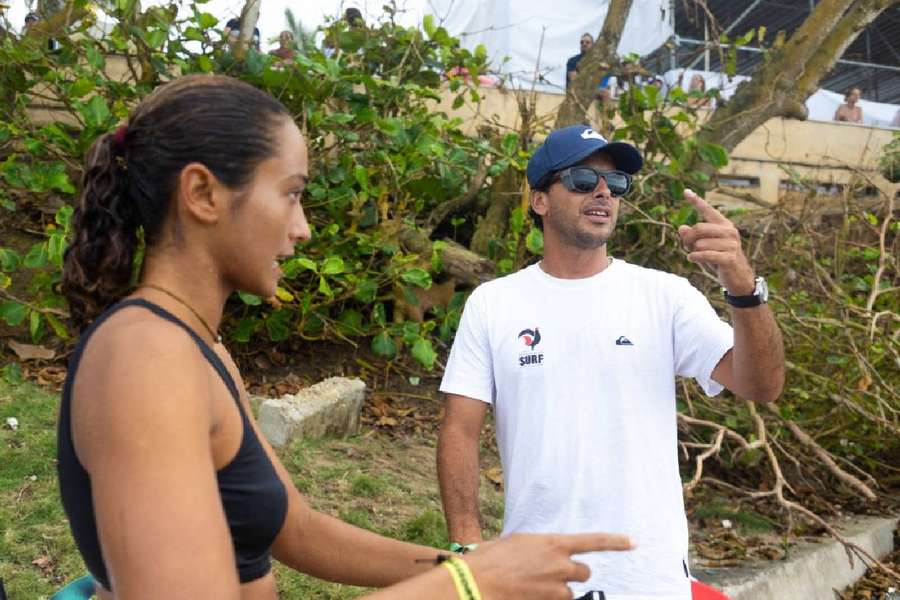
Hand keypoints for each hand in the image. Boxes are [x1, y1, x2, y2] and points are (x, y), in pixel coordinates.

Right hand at [464, 532, 633, 599]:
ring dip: (557, 591)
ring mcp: (556, 588)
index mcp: (553, 543)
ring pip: (569, 594)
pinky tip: (528, 594)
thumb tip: (546, 555)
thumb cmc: (490, 559)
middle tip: (551, 575)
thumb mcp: (517, 543)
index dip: (616, 542)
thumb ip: (539, 548)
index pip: (594, 541)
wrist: (475, 582)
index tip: (634, 543)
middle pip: (584, 573)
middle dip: (572, 575)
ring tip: (531, 587)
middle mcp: (560, 565)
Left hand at [678, 189, 754, 294]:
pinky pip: (704, 254)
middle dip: (688, 239)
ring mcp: (731, 244)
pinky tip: (692, 258)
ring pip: (699, 243)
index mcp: (724, 225)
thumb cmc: (719, 259)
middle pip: (698, 228)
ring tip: (695, 255)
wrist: (737, 277)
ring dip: (692, 251)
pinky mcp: (729, 257)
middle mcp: (729, 231)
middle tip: (686, 246)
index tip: (686, 191)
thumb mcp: (704, 246)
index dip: (696, 201)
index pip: (708, 210)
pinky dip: (695, 257)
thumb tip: (681, 228)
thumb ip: (694, 237)